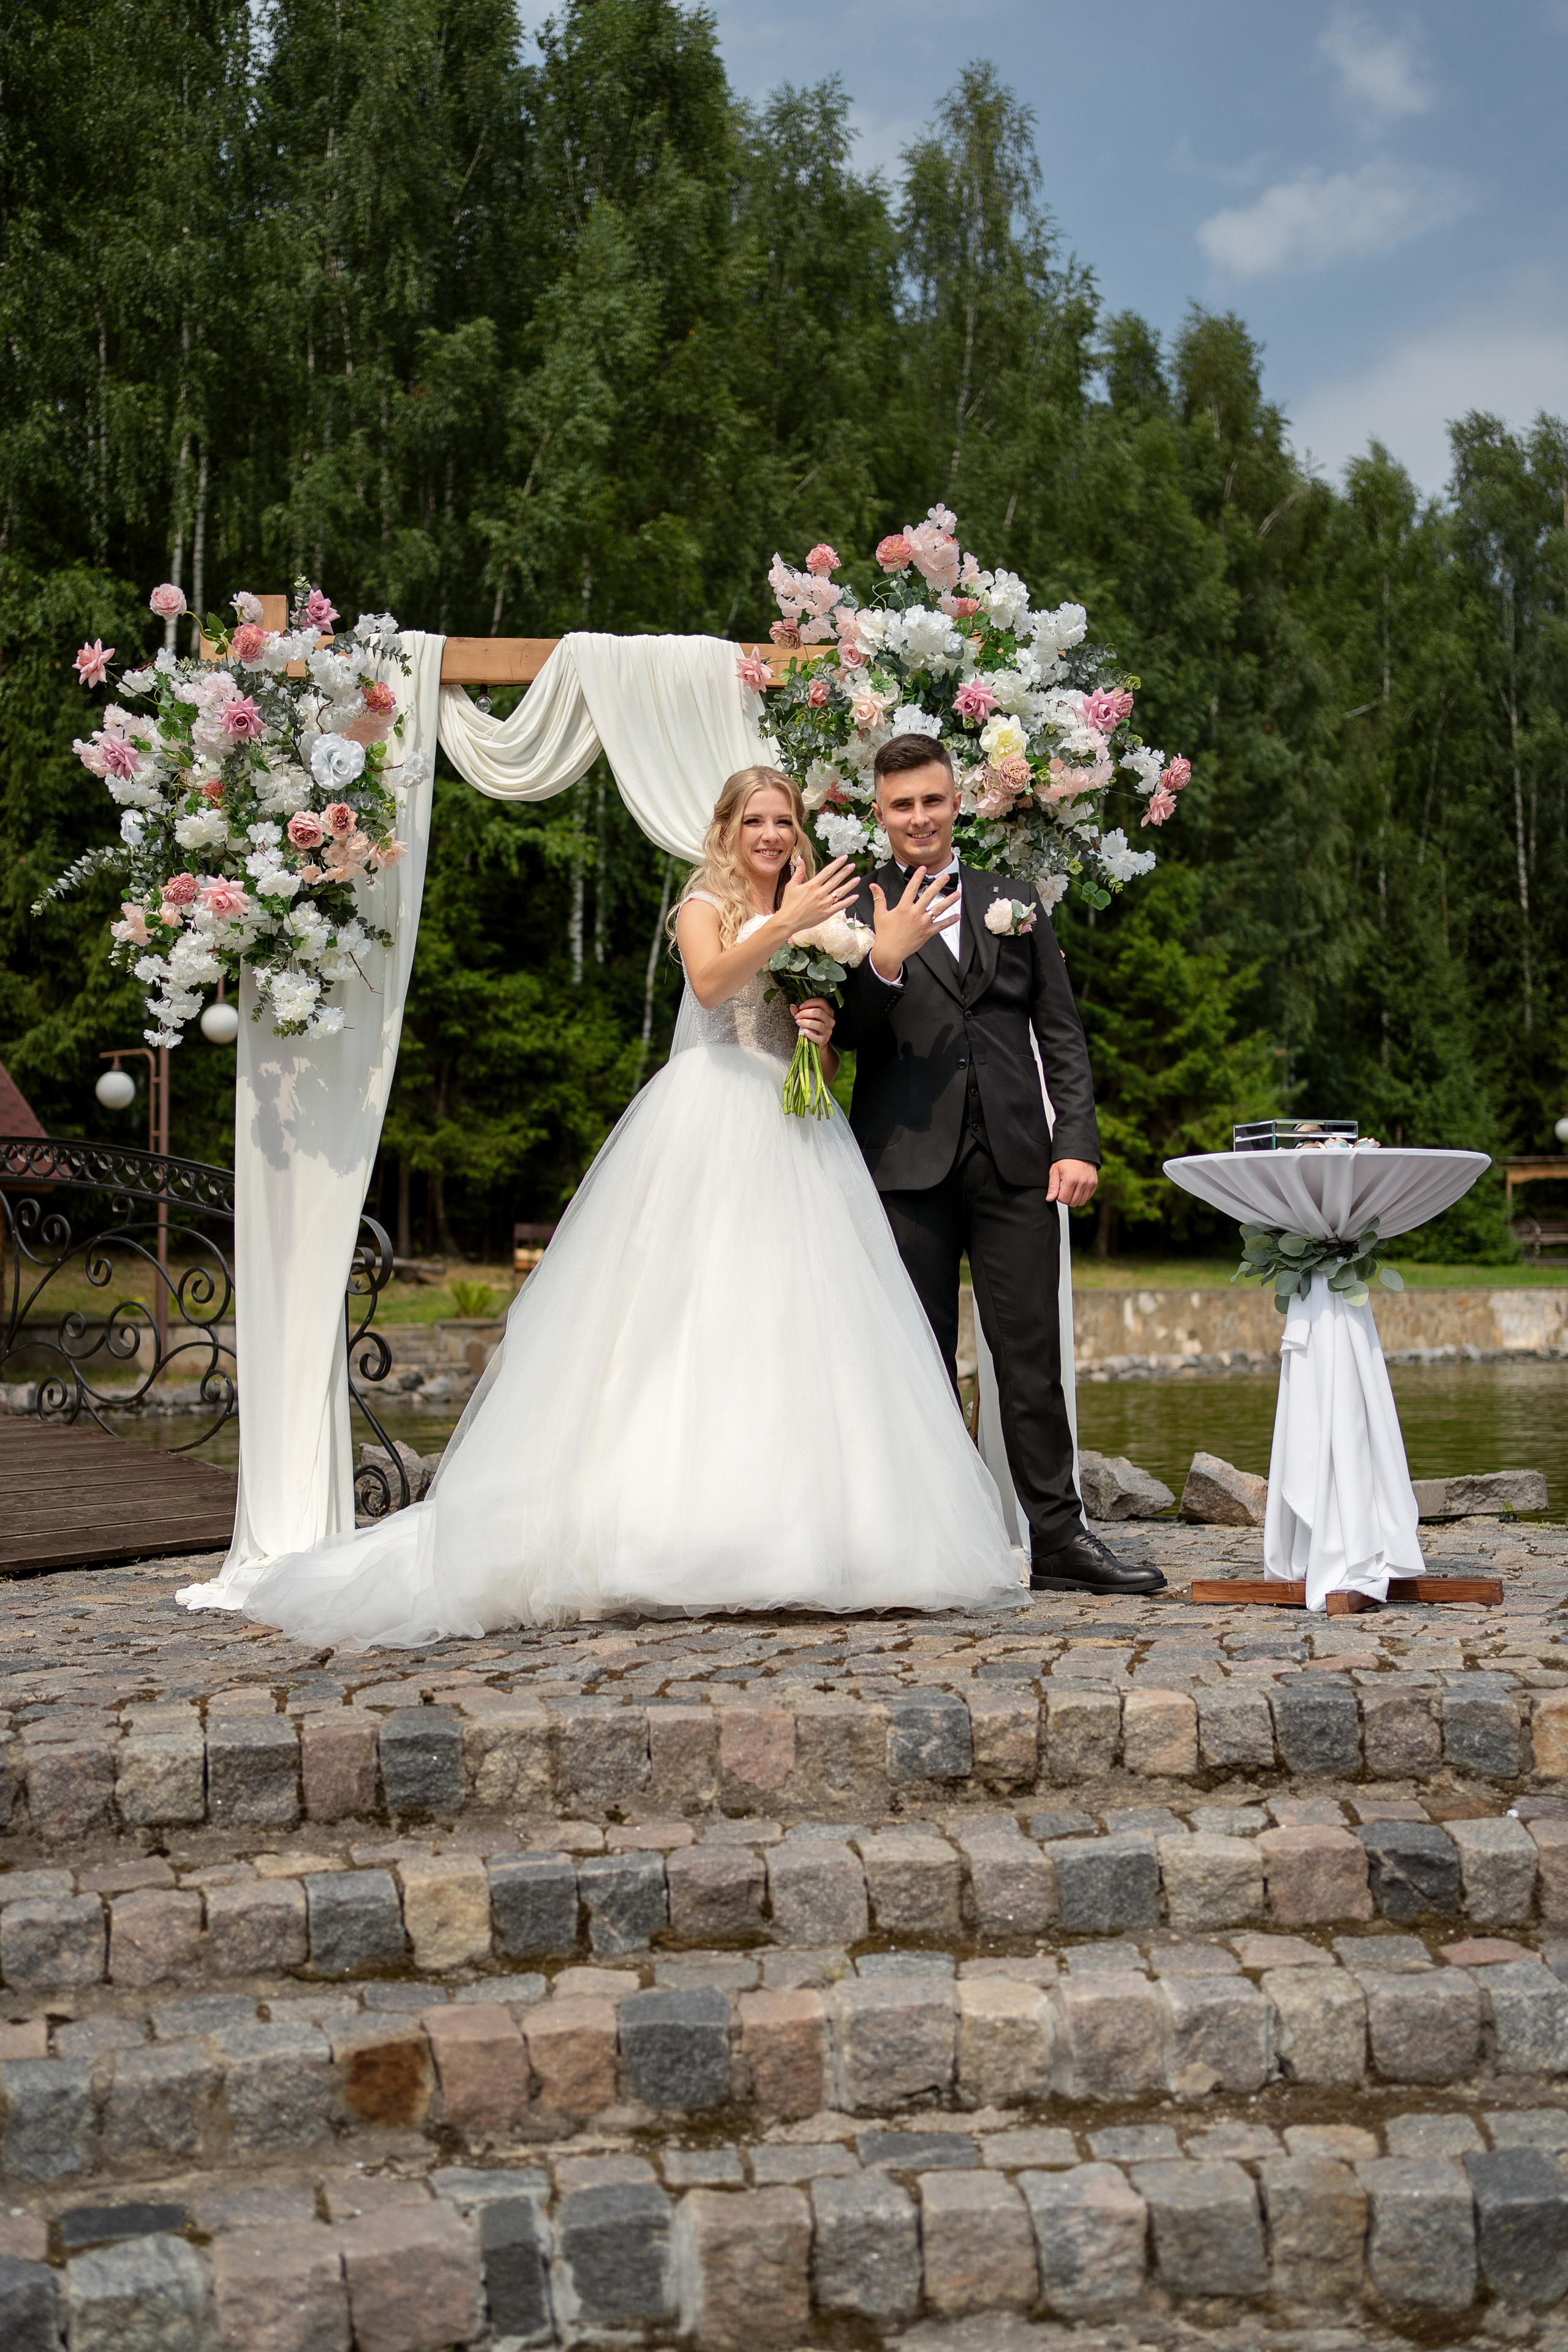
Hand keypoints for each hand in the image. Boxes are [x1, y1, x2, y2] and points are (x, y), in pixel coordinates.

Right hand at [778, 855, 858, 935]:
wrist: (788, 921)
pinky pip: (840, 906)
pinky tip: (855, 896)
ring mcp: (824, 904)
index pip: (827, 871)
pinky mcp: (826, 913)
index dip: (837, 864)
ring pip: (840, 892)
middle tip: (852, 865)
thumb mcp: (791, 886)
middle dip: (845, 872)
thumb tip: (800, 859)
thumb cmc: (789, 904)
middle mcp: (819, 893)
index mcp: (812, 885)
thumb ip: (798, 872)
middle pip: (835, 880)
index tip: (844, 858)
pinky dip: (848, 901)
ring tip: (857, 879)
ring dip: (850, 885)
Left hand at [793, 997, 834, 1046]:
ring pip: (818, 1024)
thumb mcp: (806, 1016)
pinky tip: (804, 1031)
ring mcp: (829, 1030)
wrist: (817, 1040)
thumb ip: (799, 1011)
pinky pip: (817, 1037)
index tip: (800, 1007)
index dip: (809, 1003)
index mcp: (828, 1011)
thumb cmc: (812, 1026)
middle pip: (819, 1012)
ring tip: (798, 1023)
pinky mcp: (824, 1039)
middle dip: (805, 1013)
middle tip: (797, 1016)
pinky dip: (810, 1034)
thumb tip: (792, 1006)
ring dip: (805, 1022)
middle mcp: (830, 1020)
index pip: (821, 1002)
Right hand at [867, 864, 959, 978]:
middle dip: (938, 884)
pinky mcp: (927, 933)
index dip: (917, 877)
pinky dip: (949, 921)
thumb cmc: (884, 933)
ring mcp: (922, 923)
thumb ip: (879, 898)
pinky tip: (957, 916)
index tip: (923, 868)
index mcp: (903, 908)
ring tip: (957, 894)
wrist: (890, 951)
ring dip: (949, 901)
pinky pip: (940, 926)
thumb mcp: (880, 914)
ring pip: (938, 909)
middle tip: (946, 876)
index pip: (911, 888)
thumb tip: (873, 885)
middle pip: (929, 896)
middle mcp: (914, 914)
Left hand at [1048, 1157, 1098, 1208]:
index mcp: (1070, 1179)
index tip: (1059, 1189)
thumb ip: (1052, 1186)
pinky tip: (1077, 1187)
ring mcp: (1089, 1183)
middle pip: (1072, 1203)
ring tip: (1071, 1189)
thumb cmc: (1065, 1160)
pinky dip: (1082, 1195)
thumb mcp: (1055, 1171)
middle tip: (1064, 1189)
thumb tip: (1049, 1199)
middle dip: (1066, 1198)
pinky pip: (1087, 1197)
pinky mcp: (1094, 1183)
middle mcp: (1082, 1182)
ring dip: (1074, 1198)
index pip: (1063, 1199)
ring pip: (1081, 1202)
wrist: (1079, 1151)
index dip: (1059, 1196)